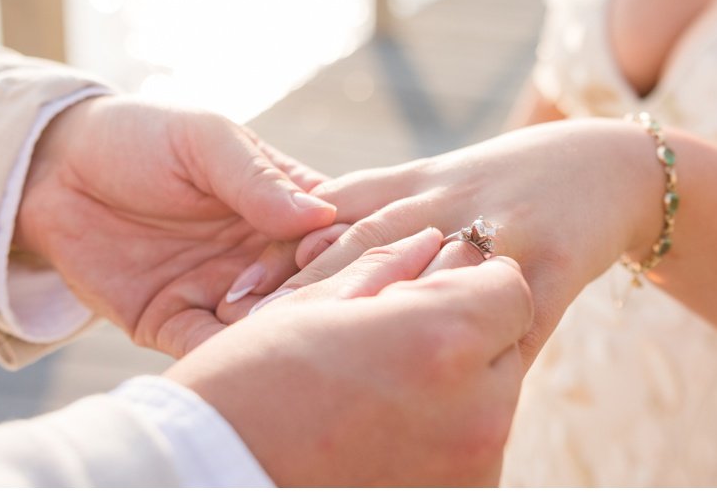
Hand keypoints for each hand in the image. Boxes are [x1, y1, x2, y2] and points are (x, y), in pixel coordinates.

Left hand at [11, 96, 334, 355]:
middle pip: (303, 284)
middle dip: (306, 296)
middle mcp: (258, 251)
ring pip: (259, 323)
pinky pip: (203, 348)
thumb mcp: (204, 141)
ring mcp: (217, 290)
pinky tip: (226, 353)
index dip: (340, 242)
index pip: (330, 226)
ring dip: (265, 330)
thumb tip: (321, 215)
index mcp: (278, 199)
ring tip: (263, 327)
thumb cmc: (141, 136)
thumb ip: (256, 179)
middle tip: (300, 298)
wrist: (55, 168)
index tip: (329, 249)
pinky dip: (219, 356)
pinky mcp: (171, 322)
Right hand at [170, 228, 533, 486]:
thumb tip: (429, 243)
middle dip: (461, 334)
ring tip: (377, 391)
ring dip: (452, 388)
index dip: (465, 281)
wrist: (208, 481)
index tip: (424, 289)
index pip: (508, 287)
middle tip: (393, 341)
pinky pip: (467, 457)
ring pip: (489, 403)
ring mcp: (467, 471)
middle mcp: (475, 411)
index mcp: (443, 339)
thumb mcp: (315, 307)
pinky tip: (376, 431)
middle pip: (504, 346)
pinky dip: (437, 440)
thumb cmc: (250, 386)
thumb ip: (387, 267)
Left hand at [222, 121, 661, 356]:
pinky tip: (445, 387)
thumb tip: (288, 256)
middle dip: (308, 287)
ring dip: (380, 317)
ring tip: (328, 366)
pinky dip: (475, 350)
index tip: (231, 295)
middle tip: (248, 330)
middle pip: (368, 240)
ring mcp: (500, 229)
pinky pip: (509, 316)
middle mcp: (448, 198)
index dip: (281, 251)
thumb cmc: (509, 186)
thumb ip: (370, 215)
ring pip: (432, 274)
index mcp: (414, 181)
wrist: (607, 167)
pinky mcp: (550, 262)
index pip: (334, 211)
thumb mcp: (434, 188)